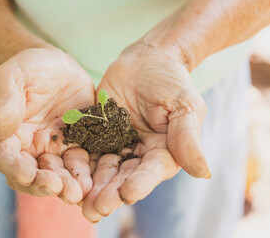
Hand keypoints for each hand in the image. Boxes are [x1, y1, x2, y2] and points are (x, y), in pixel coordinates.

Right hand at [0, 48, 93, 203]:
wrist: (56, 65)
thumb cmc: (29, 68)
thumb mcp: (14, 78)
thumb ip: (4, 104)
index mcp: (6, 135)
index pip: (5, 158)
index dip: (15, 168)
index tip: (26, 174)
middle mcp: (28, 148)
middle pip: (32, 175)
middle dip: (44, 184)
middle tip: (59, 188)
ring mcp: (53, 149)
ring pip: (57, 174)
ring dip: (66, 186)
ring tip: (78, 192)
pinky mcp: (74, 145)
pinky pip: (80, 163)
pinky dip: (85, 174)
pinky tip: (93, 182)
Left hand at [82, 42, 209, 221]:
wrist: (146, 60)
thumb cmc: (171, 80)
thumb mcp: (184, 104)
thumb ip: (188, 136)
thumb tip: (203, 172)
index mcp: (163, 151)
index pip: (152, 171)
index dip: (141, 183)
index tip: (129, 194)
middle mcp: (138, 153)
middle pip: (124, 177)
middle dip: (111, 193)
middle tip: (96, 209)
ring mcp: (116, 144)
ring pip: (103, 169)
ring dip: (91, 186)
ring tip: (79, 202)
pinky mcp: (97, 134)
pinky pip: (86, 149)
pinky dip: (77, 163)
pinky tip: (65, 175)